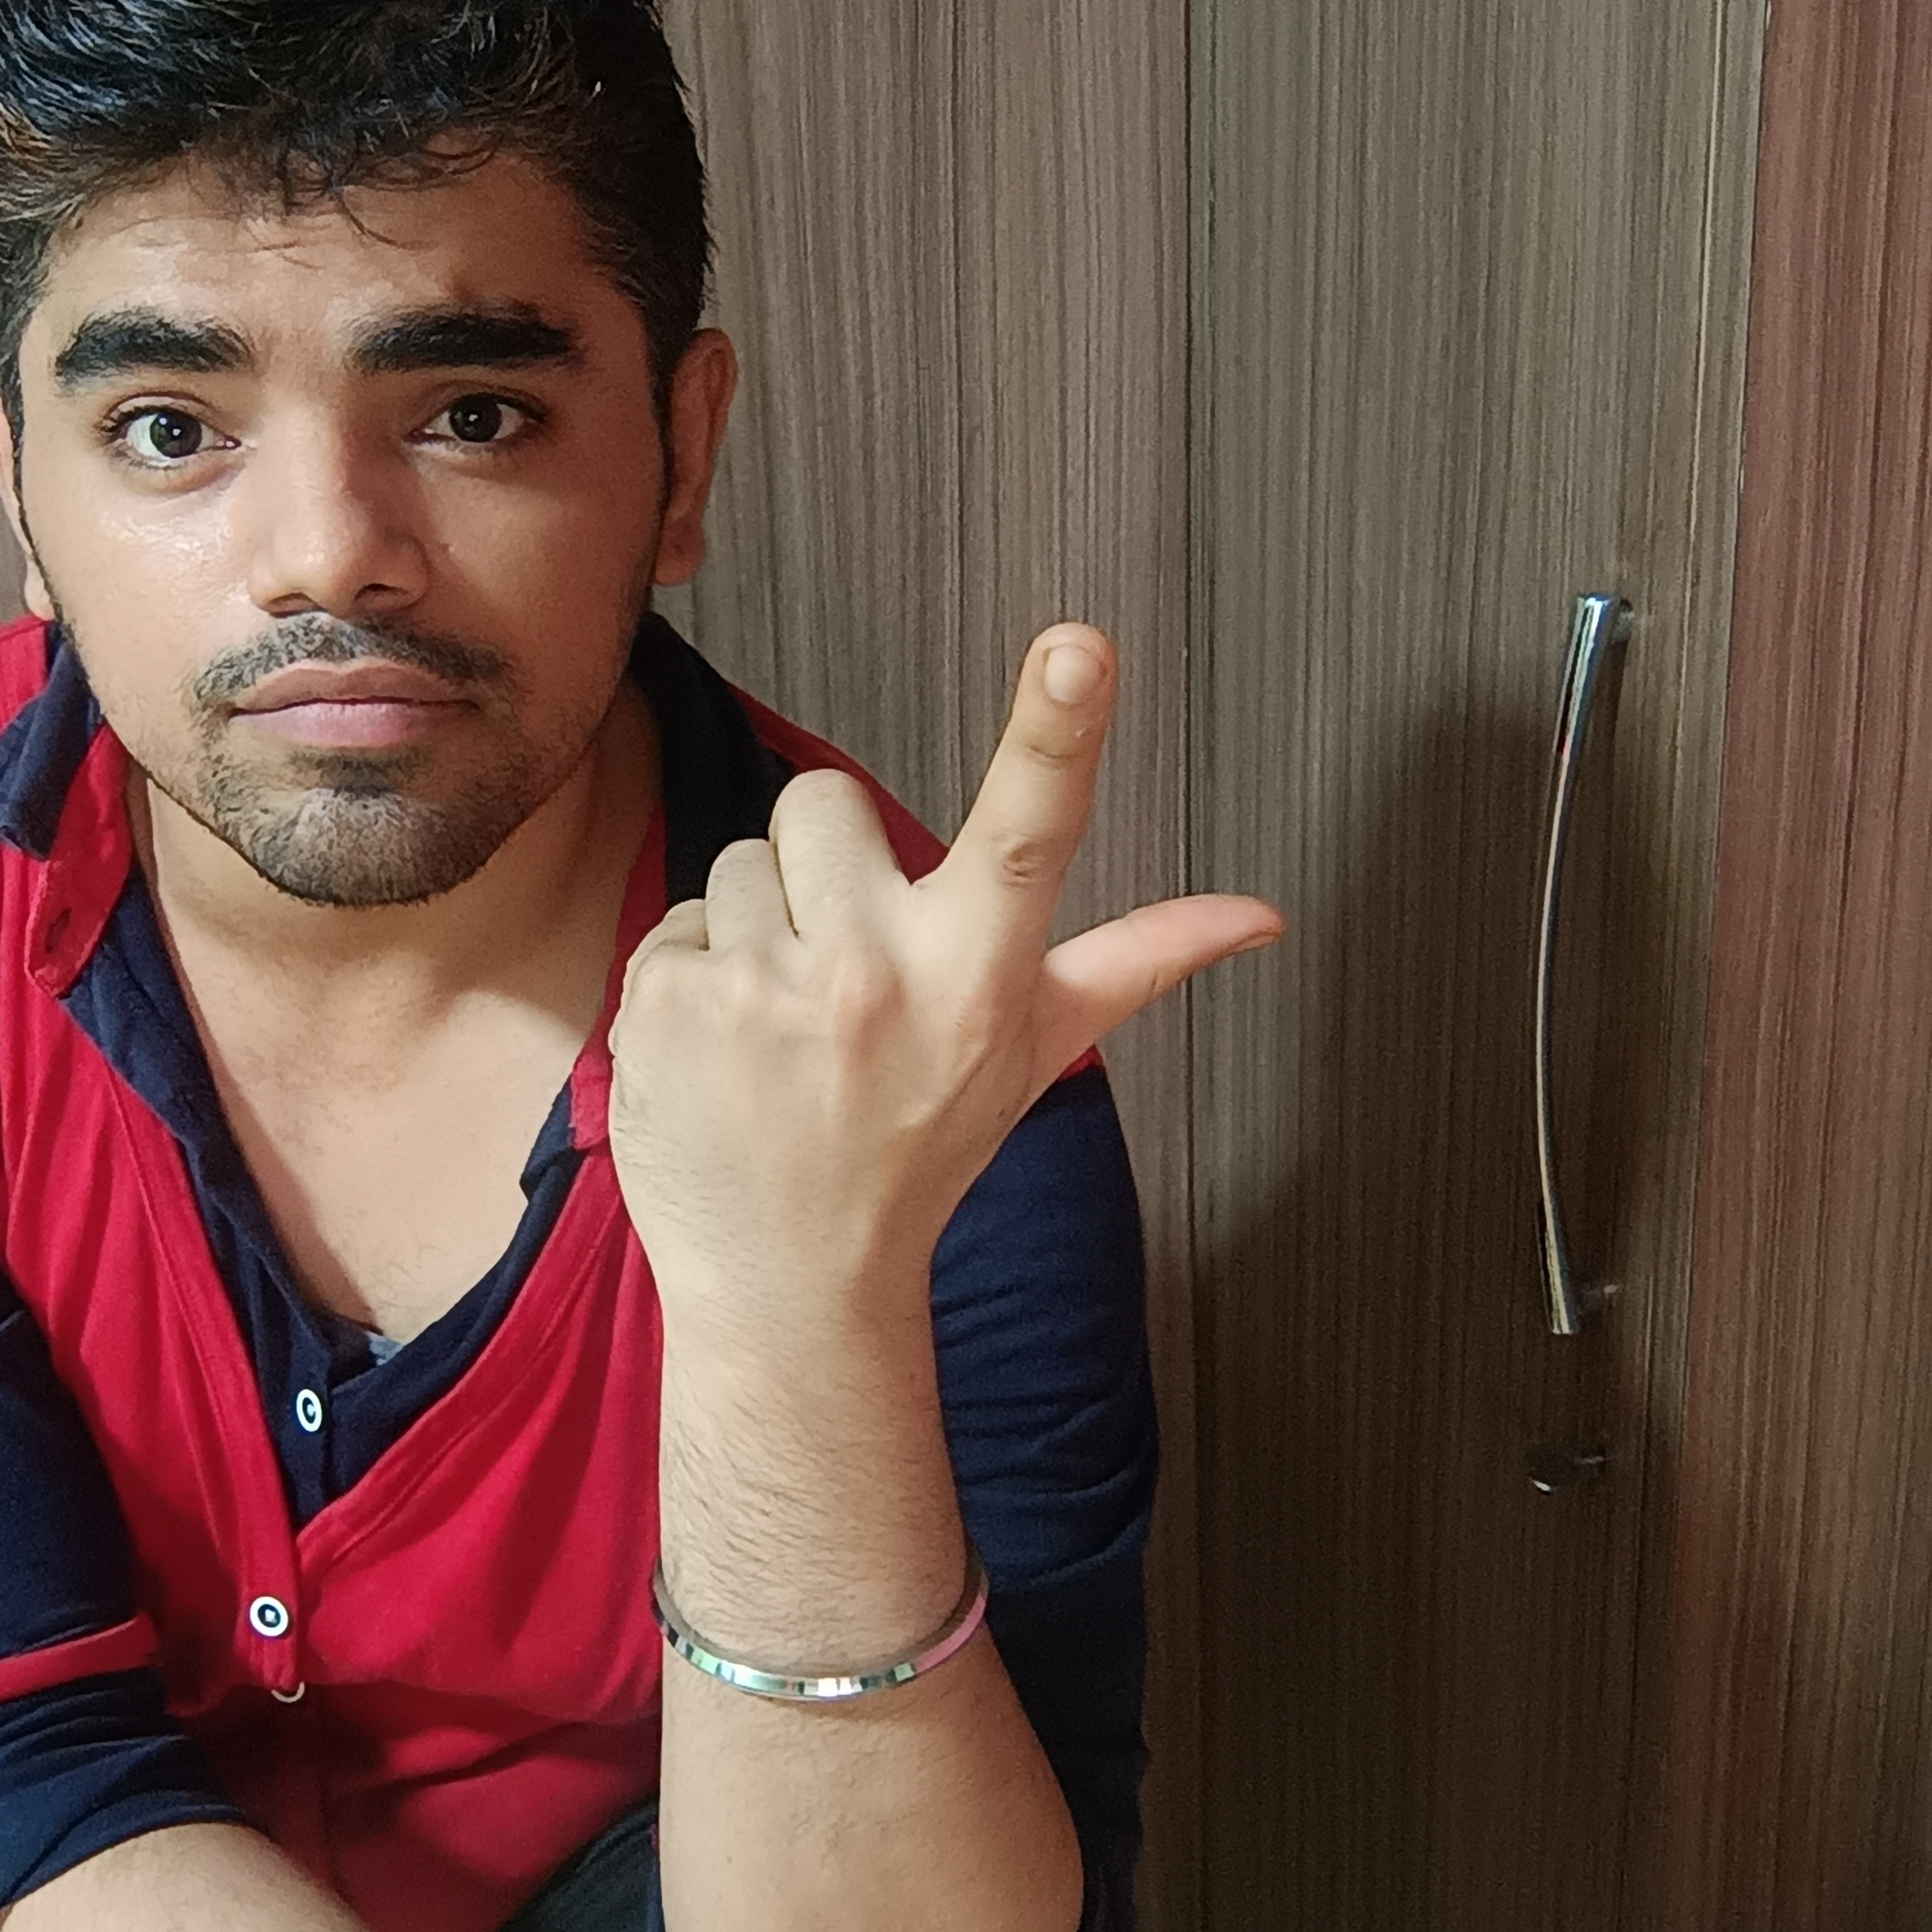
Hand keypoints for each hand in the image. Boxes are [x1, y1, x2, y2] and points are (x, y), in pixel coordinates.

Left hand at [606, 627, 1281, 1318]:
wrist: (790, 1287)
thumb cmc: (917, 1154)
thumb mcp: (1035, 1050)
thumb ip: (1142, 961)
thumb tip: (1261, 915)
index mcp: (977, 976)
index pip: (1027, 830)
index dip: (1057, 729)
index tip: (1077, 644)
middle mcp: (876, 977)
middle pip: (824, 799)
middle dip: (826, 866)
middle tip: (843, 974)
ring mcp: (767, 990)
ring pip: (742, 861)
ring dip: (757, 928)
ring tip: (785, 1027)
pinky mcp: (671, 1003)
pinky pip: (679, 923)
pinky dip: (694, 981)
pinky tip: (728, 1054)